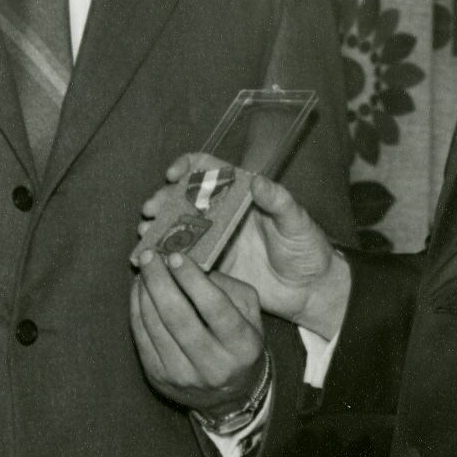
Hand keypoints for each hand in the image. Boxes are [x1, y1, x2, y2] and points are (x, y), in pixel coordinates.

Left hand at [128, 246, 267, 418]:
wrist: (229, 394)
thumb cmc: (238, 343)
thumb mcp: (249, 314)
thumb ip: (227, 287)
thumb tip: (191, 266)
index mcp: (243, 347)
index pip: (215, 308)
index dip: (193, 280)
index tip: (176, 255)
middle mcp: (214, 366)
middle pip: (178, 317)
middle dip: (160, 281)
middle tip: (150, 255)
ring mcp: (183, 375)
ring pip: (155, 326)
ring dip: (144, 292)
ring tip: (144, 268)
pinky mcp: (158, 378)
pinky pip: (141, 337)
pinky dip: (136, 309)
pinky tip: (139, 290)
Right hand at [141, 153, 347, 333]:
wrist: (311, 290)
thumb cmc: (308, 249)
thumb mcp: (297, 221)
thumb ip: (279, 200)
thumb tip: (256, 180)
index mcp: (242, 194)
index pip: (209, 170)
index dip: (188, 166)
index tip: (173, 174)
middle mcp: (223, 213)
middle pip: (184, 198)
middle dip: (163, 200)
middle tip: (150, 210)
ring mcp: (214, 240)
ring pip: (178, 227)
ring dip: (157, 228)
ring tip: (146, 234)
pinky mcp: (211, 266)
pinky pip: (182, 258)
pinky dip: (163, 257)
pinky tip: (148, 259)